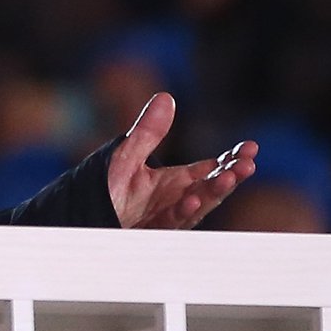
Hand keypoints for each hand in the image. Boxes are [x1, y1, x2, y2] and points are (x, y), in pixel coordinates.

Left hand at [107, 92, 255, 228]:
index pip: (210, 169)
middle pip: (210, 188)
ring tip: (227, 178)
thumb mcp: (126, 156)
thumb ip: (148, 132)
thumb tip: (166, 97)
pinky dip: (182, 212)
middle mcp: (175, 200)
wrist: (80, 219)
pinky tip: (191, 200)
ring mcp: (164, 218)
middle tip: (247, 165)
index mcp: (174, 182)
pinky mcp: (150, 233)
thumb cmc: (104, 191)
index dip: (231, 160)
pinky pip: (169, 223)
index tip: (250, 149)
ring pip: (196, 207)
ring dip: (212, 194)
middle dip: (230, 177)